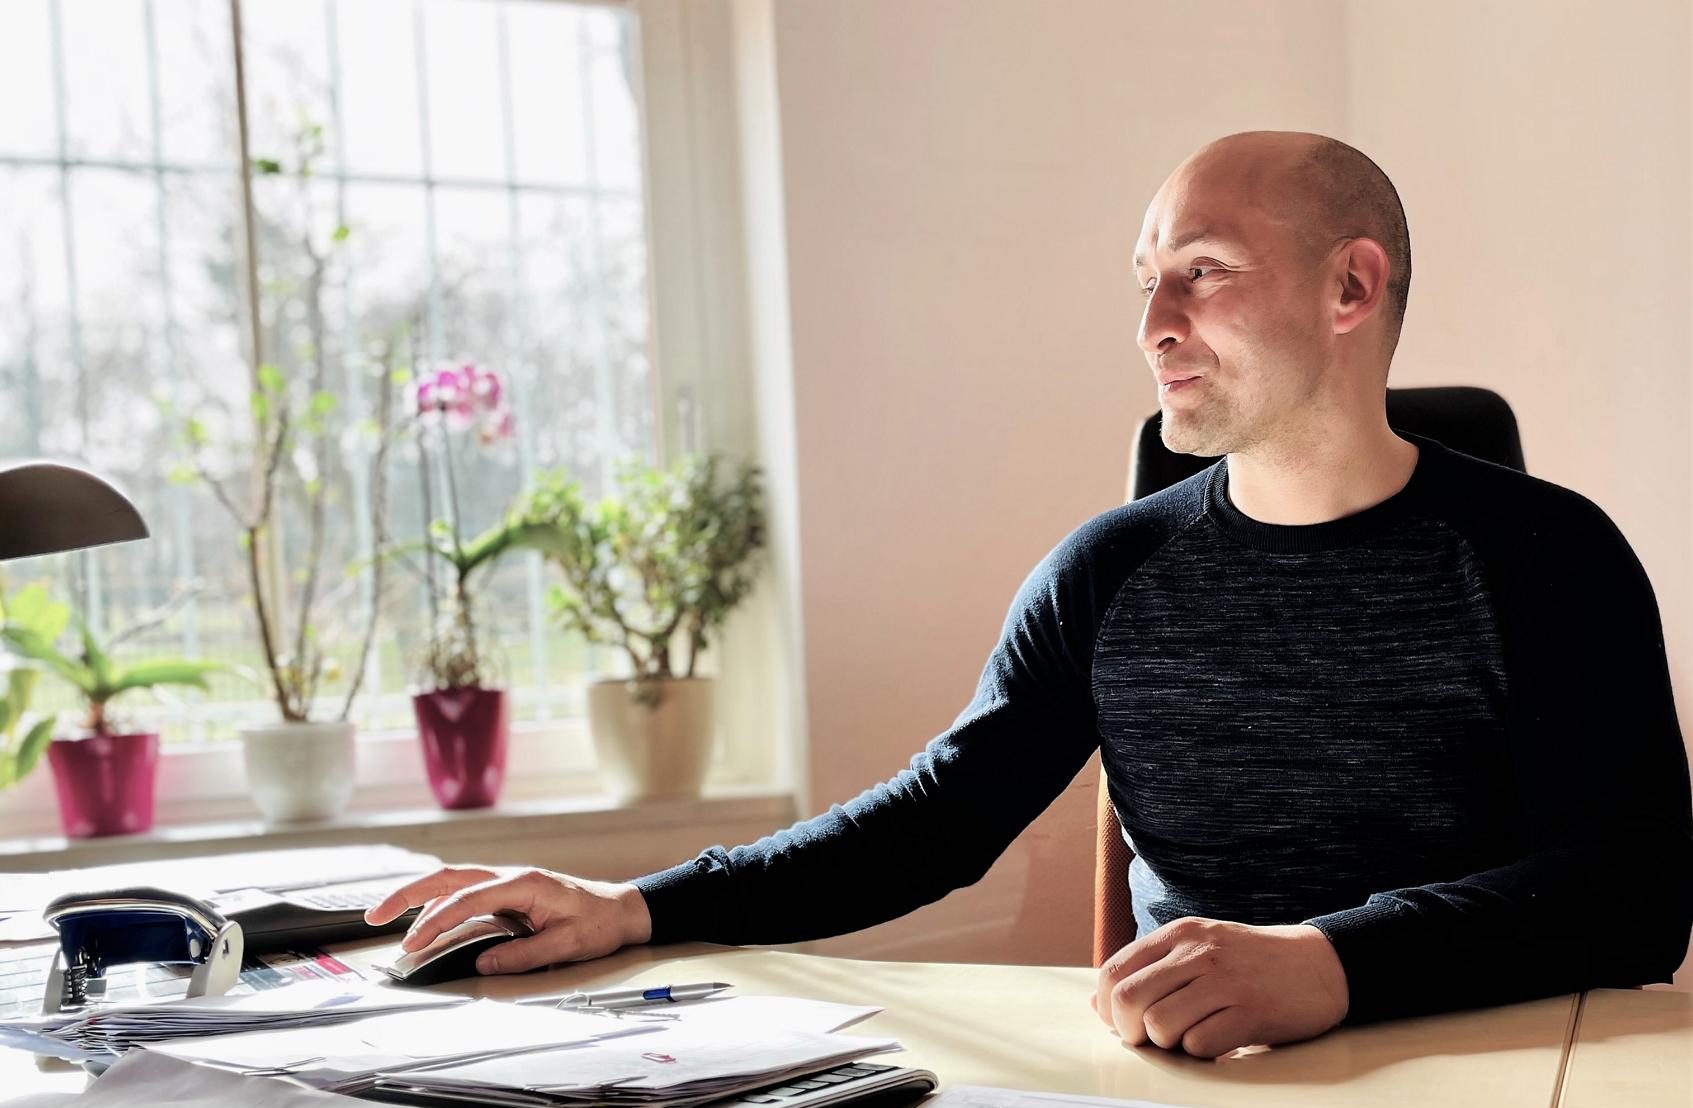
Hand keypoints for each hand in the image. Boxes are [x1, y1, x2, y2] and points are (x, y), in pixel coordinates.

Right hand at [364, 865, 653, 974]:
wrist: (619, 909)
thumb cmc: (597, 923)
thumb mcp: (566, 944)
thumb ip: (524, 954)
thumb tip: (483, 963)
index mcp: (524, 883)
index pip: (468, 897)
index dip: (437, 920)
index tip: (415, 942)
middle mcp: (510, 876)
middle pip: (448, 877)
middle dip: (407, 894)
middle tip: (373, 916)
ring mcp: (506, 882)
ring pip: (451, 881)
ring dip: (417, 896)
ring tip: (385, 918)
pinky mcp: (506, 892)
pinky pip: (463, 892)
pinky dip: (436, 902)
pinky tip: (422, 918)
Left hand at [1091, 917, 1348, 1057]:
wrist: (1320, 965)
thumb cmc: (1250, 962)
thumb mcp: (1198, 949)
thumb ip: (1150, 970)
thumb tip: (1098, 1002)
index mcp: (1180, 933)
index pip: (1114, 971)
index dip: (1108, 1007)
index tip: (1125, 1024)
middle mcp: (1198, 951)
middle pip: (1128, 1000)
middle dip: (1130, 1031)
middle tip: (1150, 1039)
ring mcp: (1225, 981)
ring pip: (1160, 1025)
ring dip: (1168, 1043)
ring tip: (1191, 1035)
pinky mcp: (1250, 1012)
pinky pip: (1199, 1045)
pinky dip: (1202, 1052)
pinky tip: (1219, 1040)